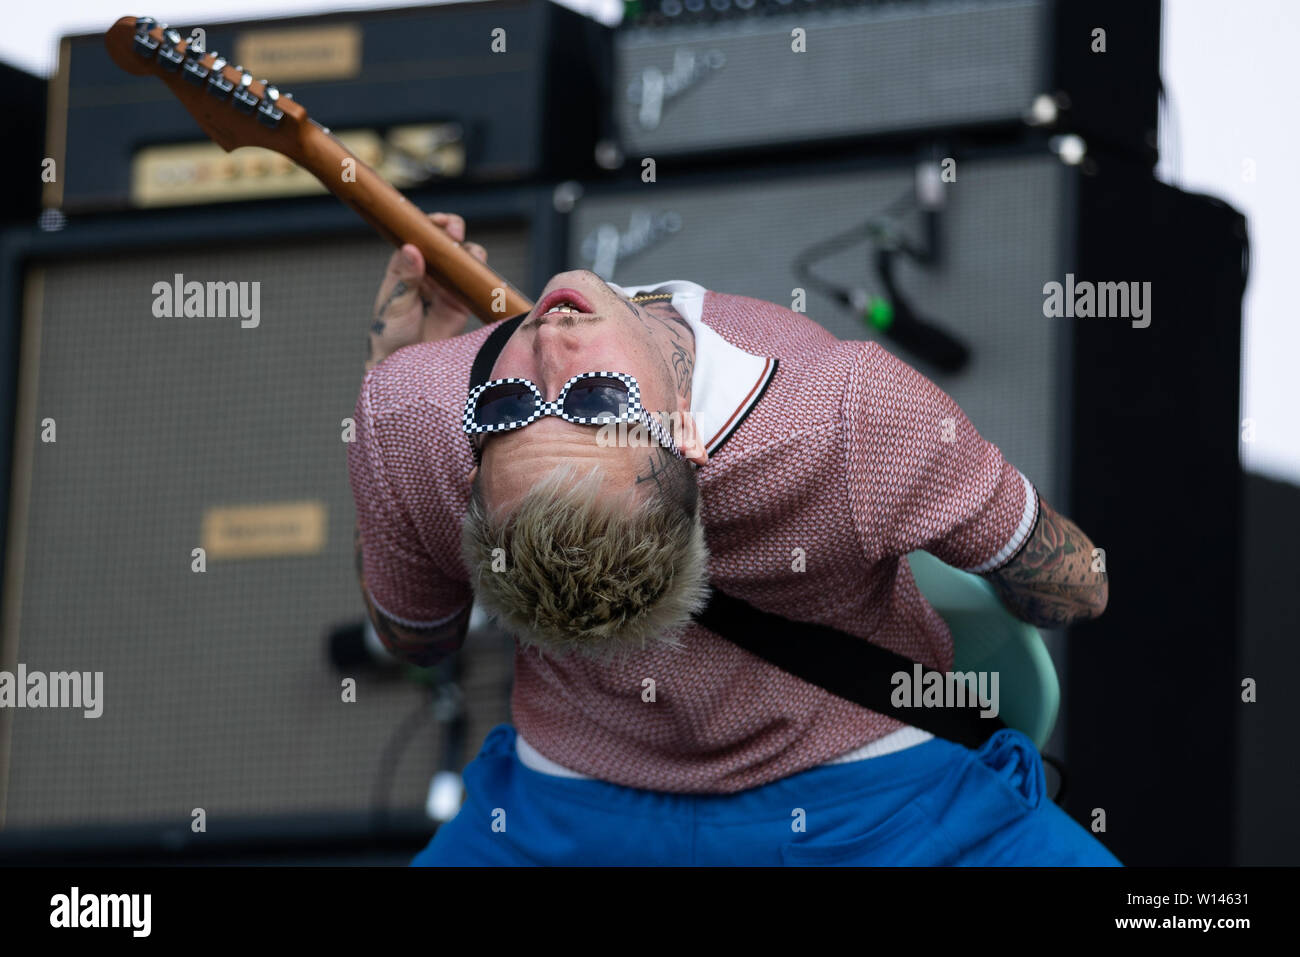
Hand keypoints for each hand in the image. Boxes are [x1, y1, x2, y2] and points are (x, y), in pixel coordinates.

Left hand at [366, 211, 488, 369]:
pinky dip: (480, 274)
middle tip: (454, 233)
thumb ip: (406, 278)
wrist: (405, 364)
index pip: (417, 236)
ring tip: (469, 256)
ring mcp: (446, 286)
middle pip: (443, 241)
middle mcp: (427, 271)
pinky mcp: (462, 302)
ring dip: (469, 251)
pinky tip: (480, 272)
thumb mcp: (395, 304)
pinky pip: (474, 282)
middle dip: (452, 231)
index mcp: (404, 266)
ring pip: (462, 259)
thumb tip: (412, 248)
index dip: (429, 224)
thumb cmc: (391, 334)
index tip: (437, 222)